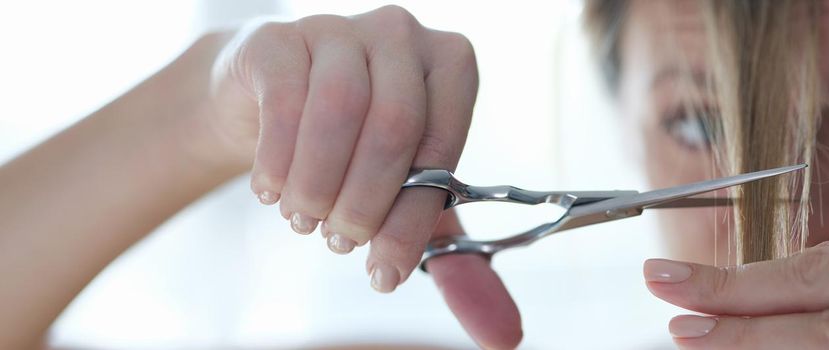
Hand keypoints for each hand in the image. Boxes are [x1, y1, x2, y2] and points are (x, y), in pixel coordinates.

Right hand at [207, 7, 522, 347]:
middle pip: (395, 127)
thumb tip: (504, 335)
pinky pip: (283, 107)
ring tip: (306, 220)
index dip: (413, 218)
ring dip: (319, 189)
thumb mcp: (410, 204)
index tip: (385, 270)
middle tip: (343, 243)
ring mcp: (340, 29)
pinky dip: (278, 167)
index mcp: (450, 66)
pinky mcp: (279, 38)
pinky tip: (273, 193)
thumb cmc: (356, 154)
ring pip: (338, 115)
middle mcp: (402, 35)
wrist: (271, 104)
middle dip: (366, 206)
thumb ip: (460, 263)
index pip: (442, 145)